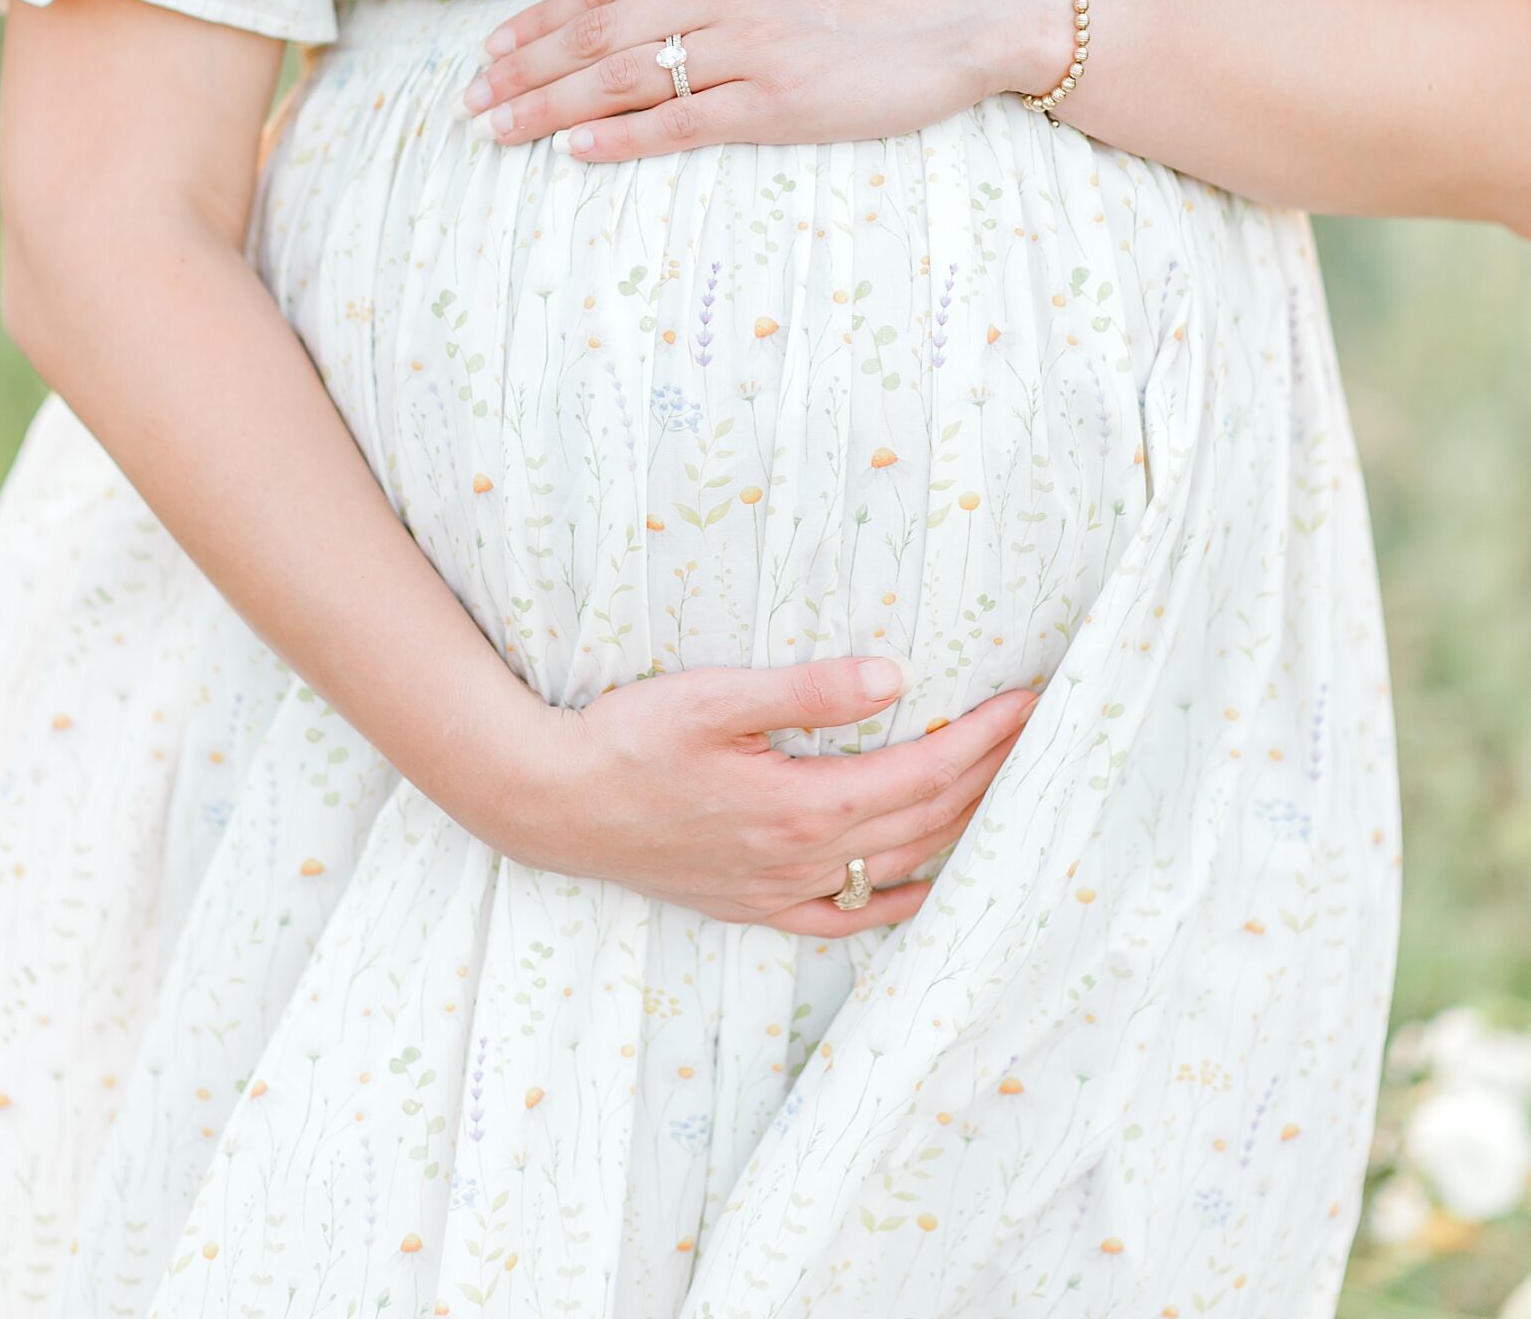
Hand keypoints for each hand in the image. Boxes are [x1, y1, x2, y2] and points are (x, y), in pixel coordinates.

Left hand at [458, 0, 1073, 159]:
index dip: (541, 20)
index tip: (493, 49)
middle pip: (598, 33)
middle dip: (524, 68)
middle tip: (471, 100)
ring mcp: (755, 46)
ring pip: (625, 79)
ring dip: (550, 107)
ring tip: (498, 131)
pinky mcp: (785, 101)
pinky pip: (685, 123)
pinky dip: (622, 138)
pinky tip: (575, 152)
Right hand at [496, 657, 1039, 934]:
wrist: (552, 803)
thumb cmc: (626, 738)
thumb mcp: (715, 697)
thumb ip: (808, 691)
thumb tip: (893, 678)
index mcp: (803, 804)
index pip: (923, 771)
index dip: (984, 738)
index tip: (1030, 703)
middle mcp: (803, 858)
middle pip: (926, 819)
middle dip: (991, 775)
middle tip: (1041, 736)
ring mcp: (781, 889)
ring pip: (899, 867)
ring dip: (961, 828)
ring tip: (1006, 791)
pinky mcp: (755, 902)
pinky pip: (847, 915)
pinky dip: (900, 900)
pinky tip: (927, 884)